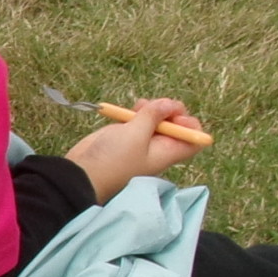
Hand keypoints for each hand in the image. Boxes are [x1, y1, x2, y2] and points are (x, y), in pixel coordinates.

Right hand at [66, 97, 203, 202]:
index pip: (194, 140)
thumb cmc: (114, 159)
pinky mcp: (126, 136)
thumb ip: (154, 116)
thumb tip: (168, 103)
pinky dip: (139, 112)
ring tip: (141, 105)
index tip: (176, 115)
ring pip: (158, 120)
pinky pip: (140, 120)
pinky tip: (132, 108)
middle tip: (157, 106)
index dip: (190, 125)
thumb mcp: (136, 134)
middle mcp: (159, 146)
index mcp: (168, 151)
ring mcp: (142, 141)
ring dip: (153, 109)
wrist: (83, 173)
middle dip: (170, 111)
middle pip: (177, 125)